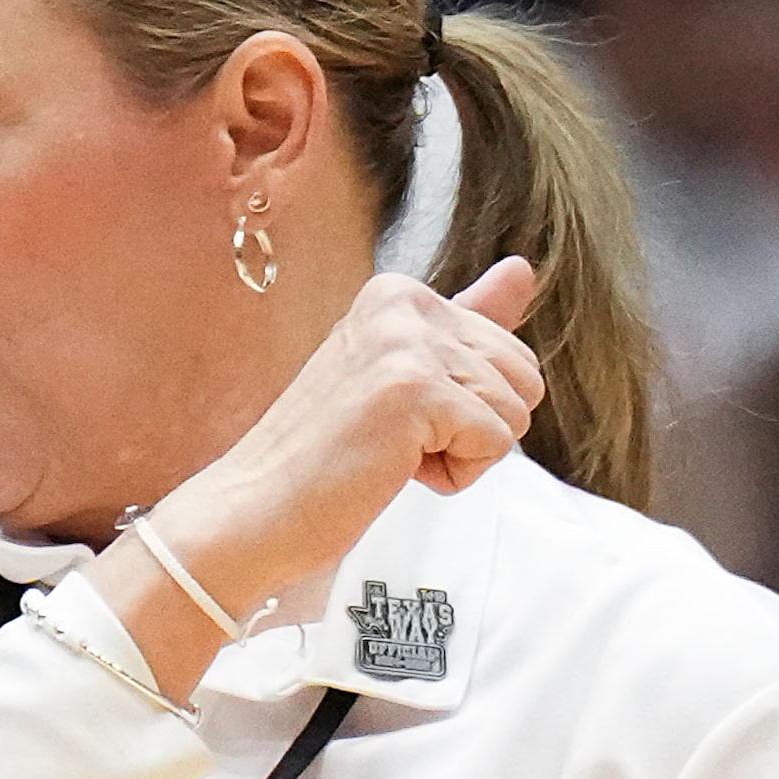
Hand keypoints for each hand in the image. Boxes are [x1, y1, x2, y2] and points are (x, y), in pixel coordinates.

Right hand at [154, 257, 544, 616]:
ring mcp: (408, 345)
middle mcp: (404, 304)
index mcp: (398, 294)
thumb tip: (523, 268)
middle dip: (472, 428)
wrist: (254, 510)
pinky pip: (496, 444)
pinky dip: (453, 476)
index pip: (507, 352)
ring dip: (461, 454)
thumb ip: (465, 324)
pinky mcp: (416, 392)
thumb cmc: (322, 457)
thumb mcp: (400, 376)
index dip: (461, 407)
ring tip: (388, 453)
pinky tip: (391, 470)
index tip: (389, 417)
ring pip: (515, 412)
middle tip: (390, 440)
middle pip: (524, 379)